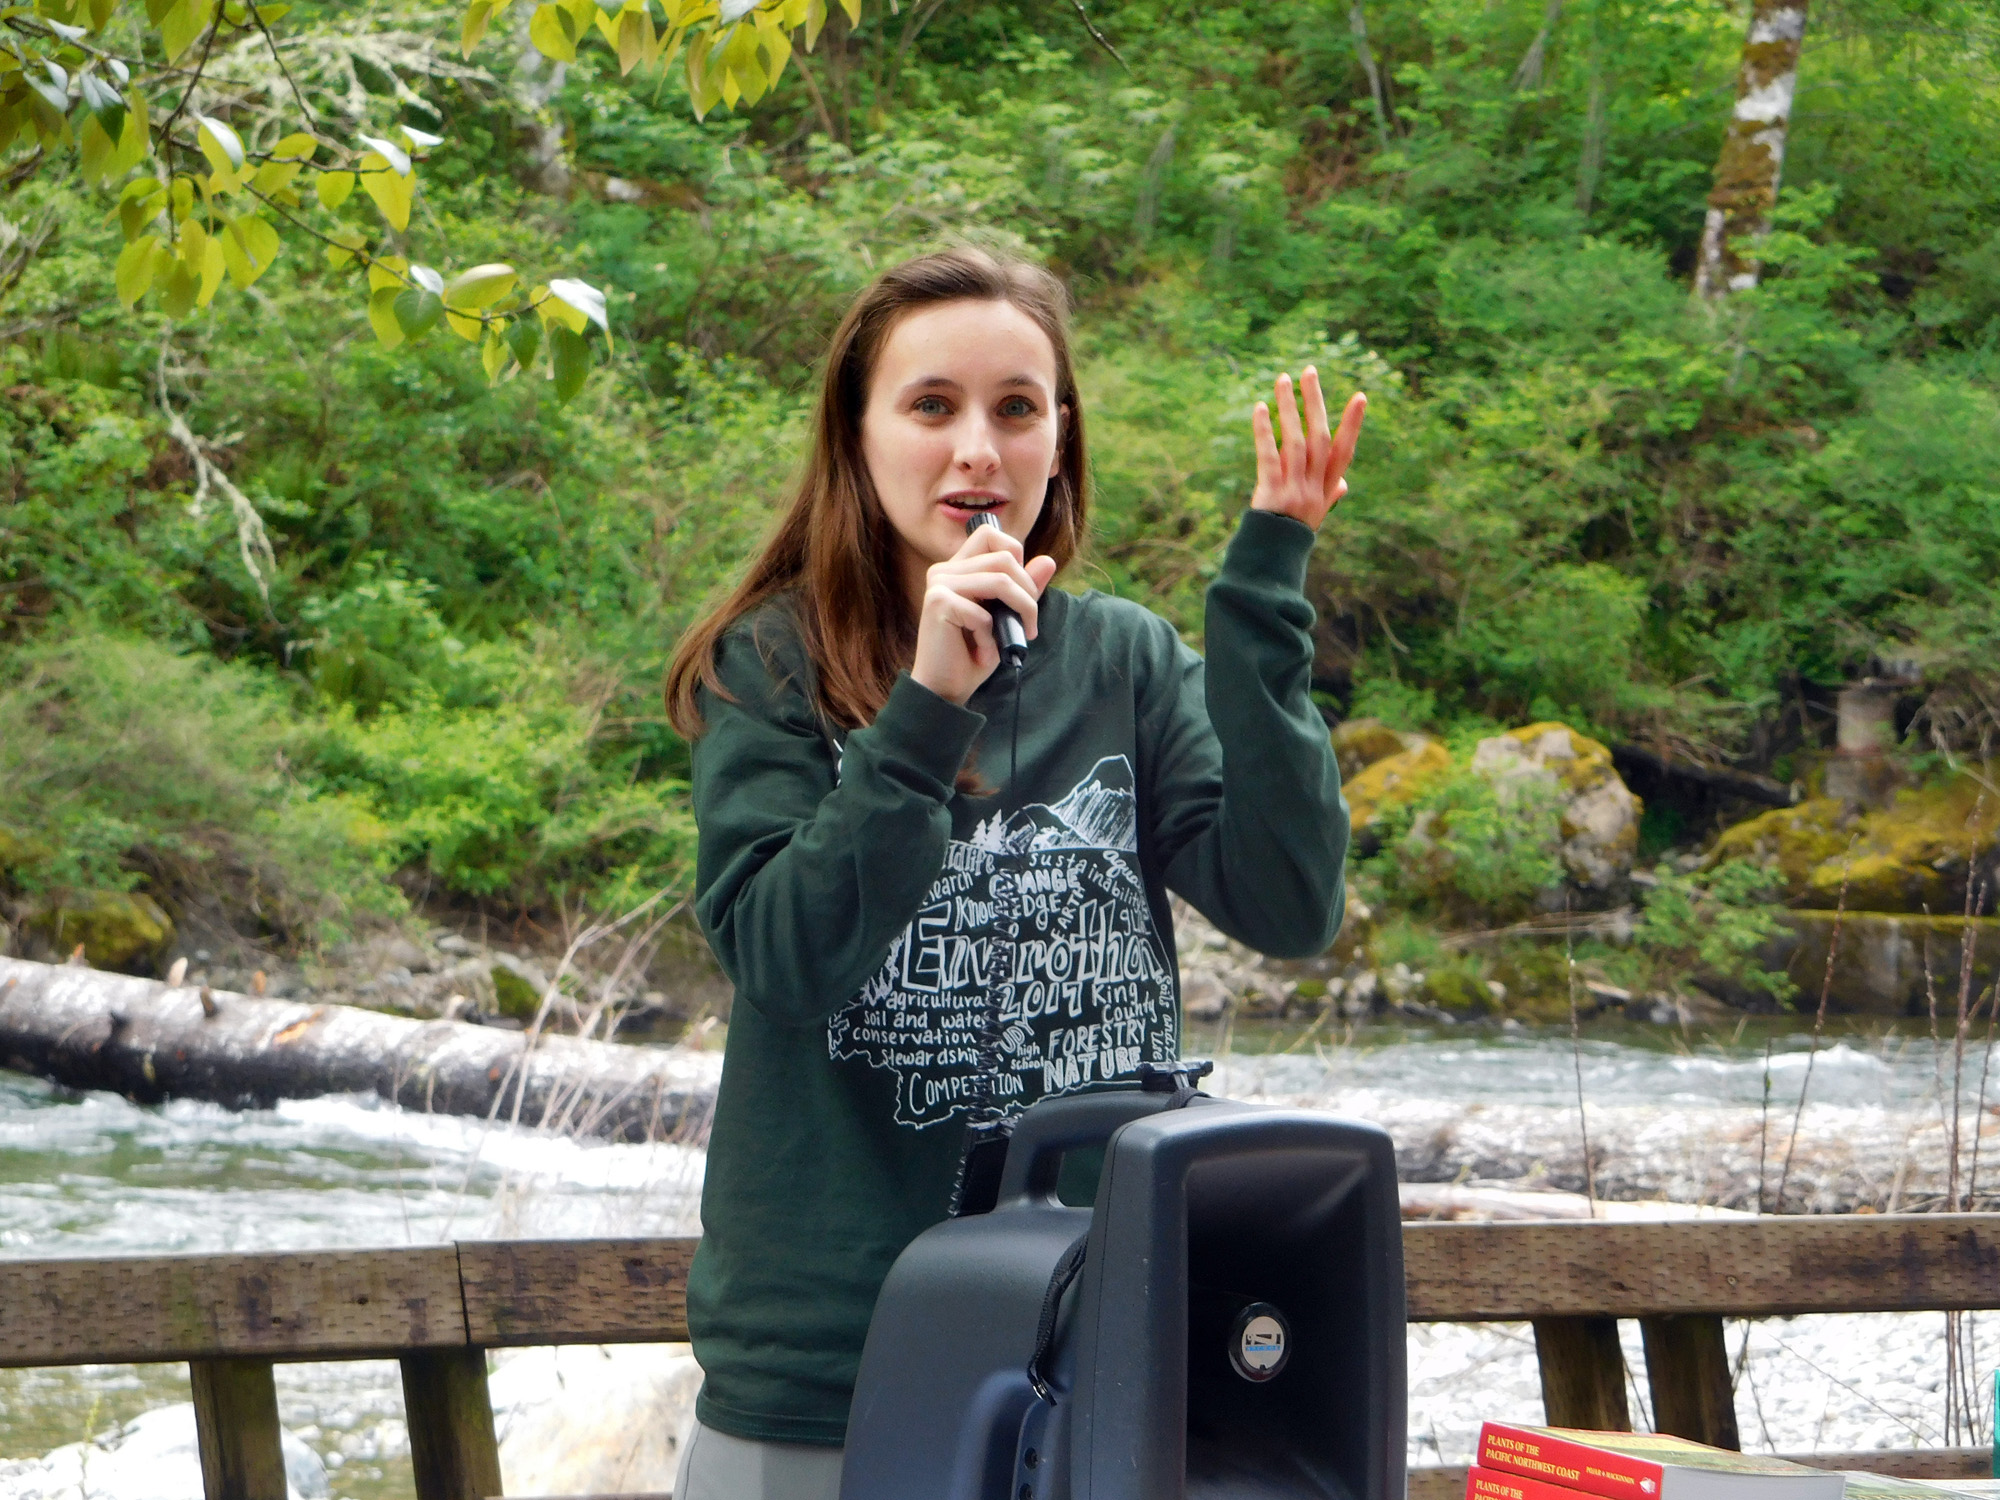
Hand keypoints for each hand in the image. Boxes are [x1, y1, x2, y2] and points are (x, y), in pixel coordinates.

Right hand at [910, 523, 1058, 705]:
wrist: (945, 689)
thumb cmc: (974, 653)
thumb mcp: (1007, 617)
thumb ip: (1024, 588)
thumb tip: (1048, 561)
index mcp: (958, 568)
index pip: (991, 534)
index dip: (1016, 556)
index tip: (1022, 592)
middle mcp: (944, 570)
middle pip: (1004, 558)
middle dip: (1028, 594)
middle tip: (1028, 625)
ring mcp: (939, 584)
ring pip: (1000, 581)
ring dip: (1019, 613)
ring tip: (1015, 638)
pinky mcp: (938, 603)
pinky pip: (984, 613)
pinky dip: (992, 639)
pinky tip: (984, 654)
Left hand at [1249, 366, 1366, 530]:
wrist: (1270, 560)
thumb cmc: (1293, 534)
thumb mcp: (1317, 516)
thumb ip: (1330, 495)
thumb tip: (1345, 484)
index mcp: (1327, 489)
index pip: (1344, 452)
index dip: (1353, 425)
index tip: (1360, 397)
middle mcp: (1314, 487)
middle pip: (1319, 438)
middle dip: (1315, 402)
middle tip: (1310, 371)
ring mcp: (1293, 490)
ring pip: (1294, 441)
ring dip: (1289, 407)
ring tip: (1283, 379)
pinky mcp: (1270, 492)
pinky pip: (1268, 456)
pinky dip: (1264, 431)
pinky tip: (1261, 408)